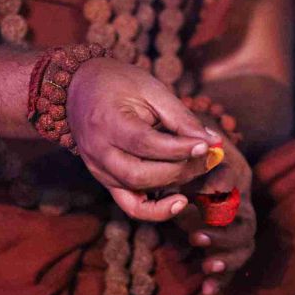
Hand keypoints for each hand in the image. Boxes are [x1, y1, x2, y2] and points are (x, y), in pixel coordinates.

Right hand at [67, 58, 220, 220]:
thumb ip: (181, 117)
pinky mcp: (106, 181)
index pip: (146, 144)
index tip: (208, 145)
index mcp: (107, 122)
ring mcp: (99, 170)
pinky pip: (131, 206)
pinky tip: (180, 201)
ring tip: (197, 169)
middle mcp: (98, 151)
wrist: (81, 88)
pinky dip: (156, 210)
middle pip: (141, 174)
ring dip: (174, 184)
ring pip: (137, 193)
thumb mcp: (152, 90)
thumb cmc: (119, 83)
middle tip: (208, 157)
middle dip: (181, 169)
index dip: (179, 148)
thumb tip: (212, 142)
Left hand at [177, 138, 255, 294]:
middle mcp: (242, 200)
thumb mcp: (181, 161)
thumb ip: (179, 171)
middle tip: (195, 238)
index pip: (231, 183)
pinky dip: (223, 279)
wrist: (199, 169)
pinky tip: (207, 290)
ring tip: (208, 267)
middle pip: (245, 220)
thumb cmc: (186, 162)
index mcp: (232, 172)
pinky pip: (234, 262)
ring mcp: (241, 223)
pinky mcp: (232, 243)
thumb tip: (170, 187)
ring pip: (245, 242)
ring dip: (227, 257)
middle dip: (222, 232)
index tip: (202, 199)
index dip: (218, 194)